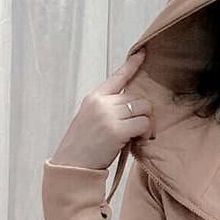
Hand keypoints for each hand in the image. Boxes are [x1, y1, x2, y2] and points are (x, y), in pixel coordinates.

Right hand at [49, 49, 154, 169]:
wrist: (72, 165)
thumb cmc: (83, 146)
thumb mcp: (90, 119)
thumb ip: (108, 108)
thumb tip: (132, 107)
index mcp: (94, 97)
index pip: (117, 77)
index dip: (132, 65)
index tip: (142, 54)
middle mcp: (102, 102)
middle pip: (138, 97)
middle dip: (144, 113)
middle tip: (142, 130)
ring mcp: (109, 115)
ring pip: (144, 108)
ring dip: (147, 123)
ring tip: (139, 136)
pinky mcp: (117, 129)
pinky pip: (143, 123)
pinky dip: (146, 132)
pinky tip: (139, 140)